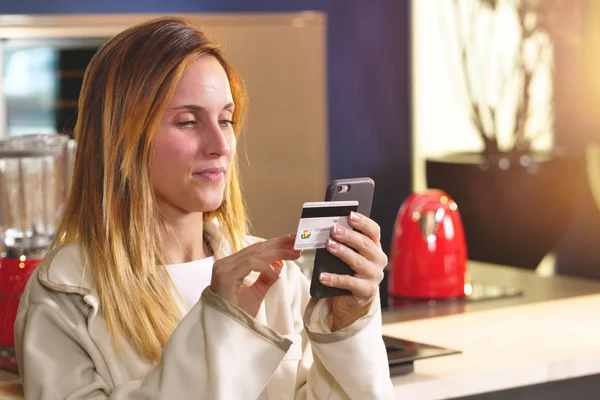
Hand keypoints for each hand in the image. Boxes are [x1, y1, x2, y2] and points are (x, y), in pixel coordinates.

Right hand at [210, 235, 300, 316]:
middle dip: (279, 244)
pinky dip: (264, 266)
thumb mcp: (255, 295)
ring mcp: (223, 269)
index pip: (255, 251)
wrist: (224, 333)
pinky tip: (275, 271)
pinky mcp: (225, 277)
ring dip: (277, 252)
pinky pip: (249, 264)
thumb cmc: (236, 315)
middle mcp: (225, 264)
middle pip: (256, 249)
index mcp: (230, 266)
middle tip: (297, 241)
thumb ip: (265, 280)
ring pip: (254, 254)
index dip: (275, 244)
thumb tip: (278, 267)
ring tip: (294, 253)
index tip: (292, 241)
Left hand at [320, 212, 387, 330]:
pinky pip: (349, 283)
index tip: (350, 215)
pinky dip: (334, 278)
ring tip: (329, 245)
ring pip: (358, 262)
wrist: (351, 300)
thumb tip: (327, 230)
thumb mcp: (348, 255)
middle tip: (334, 229)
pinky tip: (322, 276)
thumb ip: (343, 242)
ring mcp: (374, 276)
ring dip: (342, 252)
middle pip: (365, 244)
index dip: (363, 222)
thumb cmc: (348, 272)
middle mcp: (378, 260)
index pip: (373, 231)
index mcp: (375, 247)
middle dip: (349, 235)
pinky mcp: (366, 291)